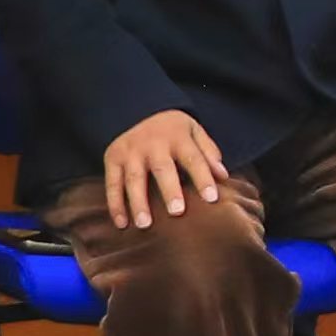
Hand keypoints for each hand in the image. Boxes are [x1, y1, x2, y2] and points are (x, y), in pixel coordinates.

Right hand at [105, 108, 236, 221]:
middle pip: (162, 168)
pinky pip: (112, 184)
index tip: (211, 198)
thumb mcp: (194, 132)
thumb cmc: (173, 130)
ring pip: (133, 179)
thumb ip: (208, 152)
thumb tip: (223, 176)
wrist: (139, 110)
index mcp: (177, 136)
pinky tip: (122, 224)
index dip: (203, 177)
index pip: (193, 158)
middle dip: (169, 190)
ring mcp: (130, 151)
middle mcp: (152, 143)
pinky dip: (115, 205)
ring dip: (138, 202)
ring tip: (145, 224)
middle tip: (177, 212)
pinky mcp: (112, 159)